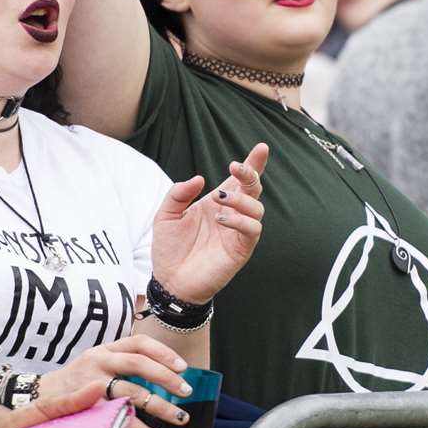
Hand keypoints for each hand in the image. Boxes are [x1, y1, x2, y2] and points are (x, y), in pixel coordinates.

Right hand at [38, 337, 192, 427]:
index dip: (163, 352)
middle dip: (166, 378)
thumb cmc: (77, 381)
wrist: (41, 396)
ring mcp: (93, 386)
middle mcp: (99, 363)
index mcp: (105, 350)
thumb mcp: (96, 362)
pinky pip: (121, 420)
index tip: (182, 367)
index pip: (138, 343)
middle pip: (138, 364)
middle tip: (186, 392)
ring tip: (180, 418)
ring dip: (160, 406)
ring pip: (132, 393)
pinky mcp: (90, 409)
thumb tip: (163, 371)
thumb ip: (123, 362)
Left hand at [149, 144, 267, 304]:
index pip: (238, 181)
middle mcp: (231, 214)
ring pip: (257, 208)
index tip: (261, 147)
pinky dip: (240, 221)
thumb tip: (200, 179)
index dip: (252, 164)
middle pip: (253, 189)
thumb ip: (179, 193)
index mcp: (216, 203)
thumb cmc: (169, 248)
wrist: (170, 280)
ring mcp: (237, 232)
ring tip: (219, 199)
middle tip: (236, 167)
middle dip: (250, 173)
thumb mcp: (166, 214)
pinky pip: (253, 230)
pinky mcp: (240, 249)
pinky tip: (221, 219)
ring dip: (240, 199)